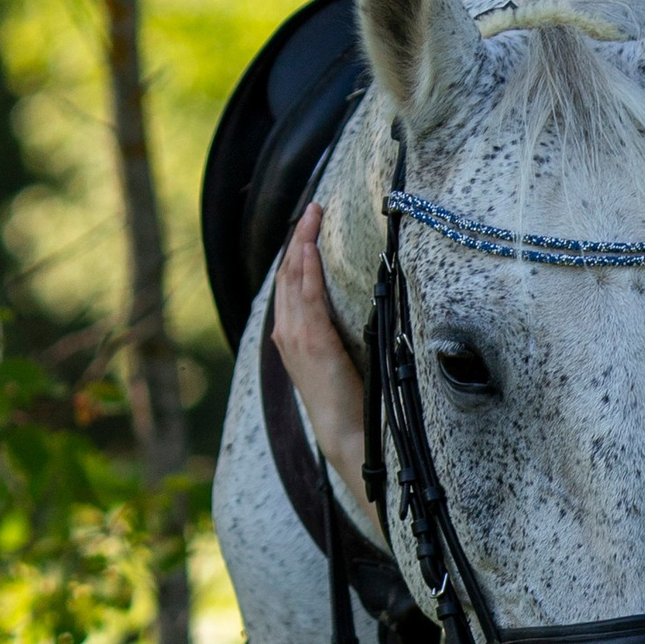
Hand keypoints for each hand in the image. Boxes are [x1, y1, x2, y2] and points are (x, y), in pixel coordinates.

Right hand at [271, 204, 375, 526]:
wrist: (345, 436)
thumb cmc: (349, 403)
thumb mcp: (338, 363)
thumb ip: (338, 337)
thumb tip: (357, 312)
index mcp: (291, 337)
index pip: (290, 285)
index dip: (296, 253)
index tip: (308, 225)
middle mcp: (287, 333)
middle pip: (287, 274)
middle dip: (298, 237)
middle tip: (311, 207)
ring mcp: (296, 337)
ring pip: (295, 279)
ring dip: (302, 243)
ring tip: (312, 215)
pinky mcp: (313, 342)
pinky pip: (308, 296)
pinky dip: (309, 269)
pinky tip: (313, 247)